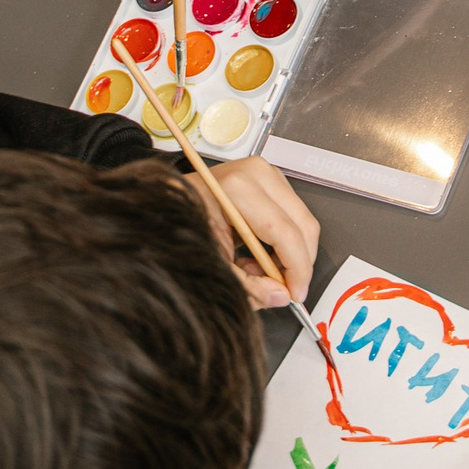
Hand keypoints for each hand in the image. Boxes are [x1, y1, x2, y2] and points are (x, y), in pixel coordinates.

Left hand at [184, 155, 319, 307]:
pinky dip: (285, 241)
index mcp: (239, 189)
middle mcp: (257, 174)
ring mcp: (266, 172)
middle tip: (285, 290)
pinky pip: (294, 214)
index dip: (297, 270)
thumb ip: (247, 285)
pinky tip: (260, 255)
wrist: (165, 202)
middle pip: (303, 225)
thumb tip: (279, 296)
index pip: (286, 234)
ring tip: (260, 271)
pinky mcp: (270, 179)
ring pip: (303, 221)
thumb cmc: (182, 224)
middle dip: (299, 263)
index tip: (296, 294)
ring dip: (291, 253)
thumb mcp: (211, 262)